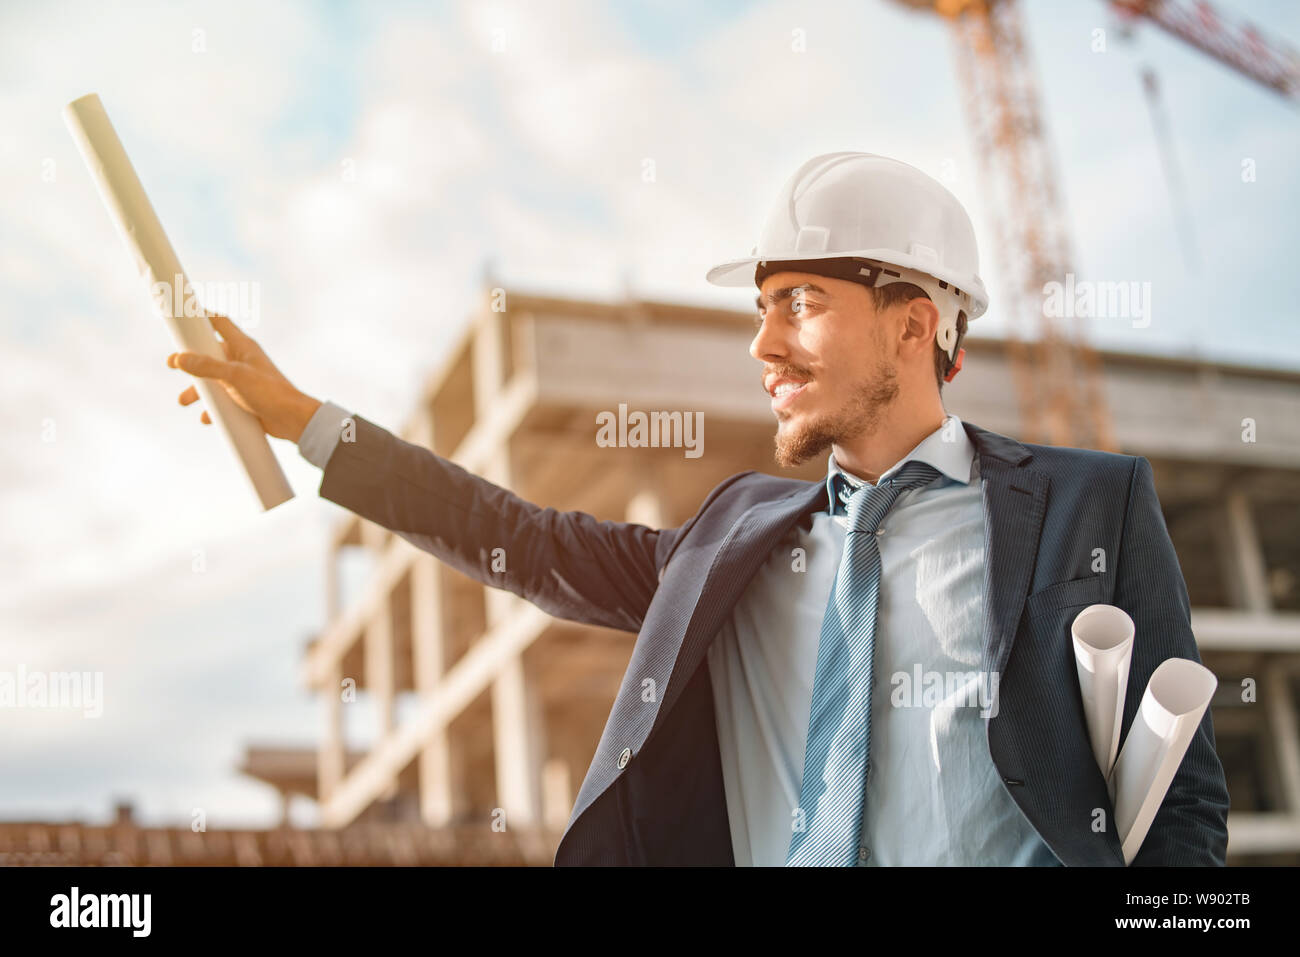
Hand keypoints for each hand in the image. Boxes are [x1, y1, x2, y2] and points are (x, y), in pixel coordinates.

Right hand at [169, 313, 321, 441]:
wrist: (294, 421)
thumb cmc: (271, 393)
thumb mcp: (235, 377)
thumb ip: (207, 367)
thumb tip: (180, 358)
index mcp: (242, 346)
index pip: (219, 322)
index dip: (201, 316)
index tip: (182, 314)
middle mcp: (242, 360)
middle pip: (209, 354)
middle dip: (190, 360)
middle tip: (171, 364)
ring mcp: (243, 381)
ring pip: (213, 381)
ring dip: (197, 391)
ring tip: (184, 401)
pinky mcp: (245, 400)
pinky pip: (222, 401)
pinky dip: (212, 408)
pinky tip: (206, 418)